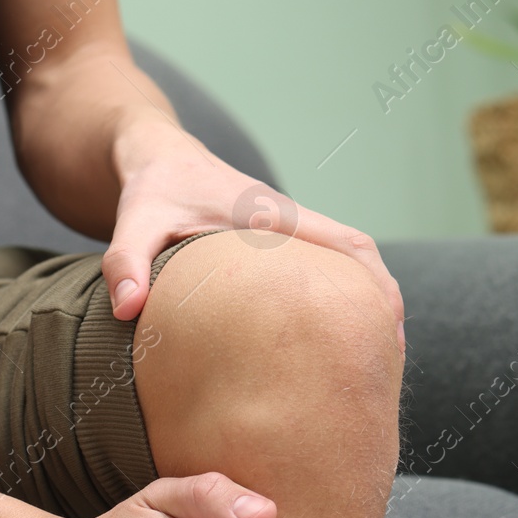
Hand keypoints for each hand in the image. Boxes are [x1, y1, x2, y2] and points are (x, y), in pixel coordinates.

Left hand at [102, 122, 405, 351]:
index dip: (375, 285)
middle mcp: (288, 221)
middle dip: (381, 303)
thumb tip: (127, 312)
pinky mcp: (274, 244)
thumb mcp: (134, 221)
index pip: (346, 244)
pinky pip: (318, 268)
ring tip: (363, 358)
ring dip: (359, 301)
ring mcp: (285, 232)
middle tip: (388, 360)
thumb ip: (128, 261)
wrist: (156, 158)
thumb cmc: (151, 190)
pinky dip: (332, 297)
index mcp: (271, 216)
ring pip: (342, 264)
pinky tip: (322, 338)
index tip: (390, 328)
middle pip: (358, 258)